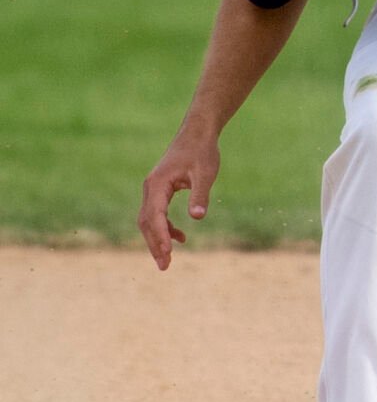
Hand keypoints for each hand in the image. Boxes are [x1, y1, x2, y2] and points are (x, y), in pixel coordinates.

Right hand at [138, 131, 219, 269]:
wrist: (197, 134)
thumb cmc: (202, 152)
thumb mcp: (205, 173)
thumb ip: (200, 194)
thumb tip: (197, 217)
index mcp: (158, 184)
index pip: (155, 215)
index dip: (160, 235)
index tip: (168, 252)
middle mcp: (151, 188)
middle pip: (147, 222)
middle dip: (155, 244)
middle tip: (164, 266)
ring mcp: (154, 189)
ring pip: (150, 220)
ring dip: (158, 239)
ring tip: (168, 260)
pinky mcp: (161, 190)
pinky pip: (158, 214)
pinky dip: (166, 228)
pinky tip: (180, 238)